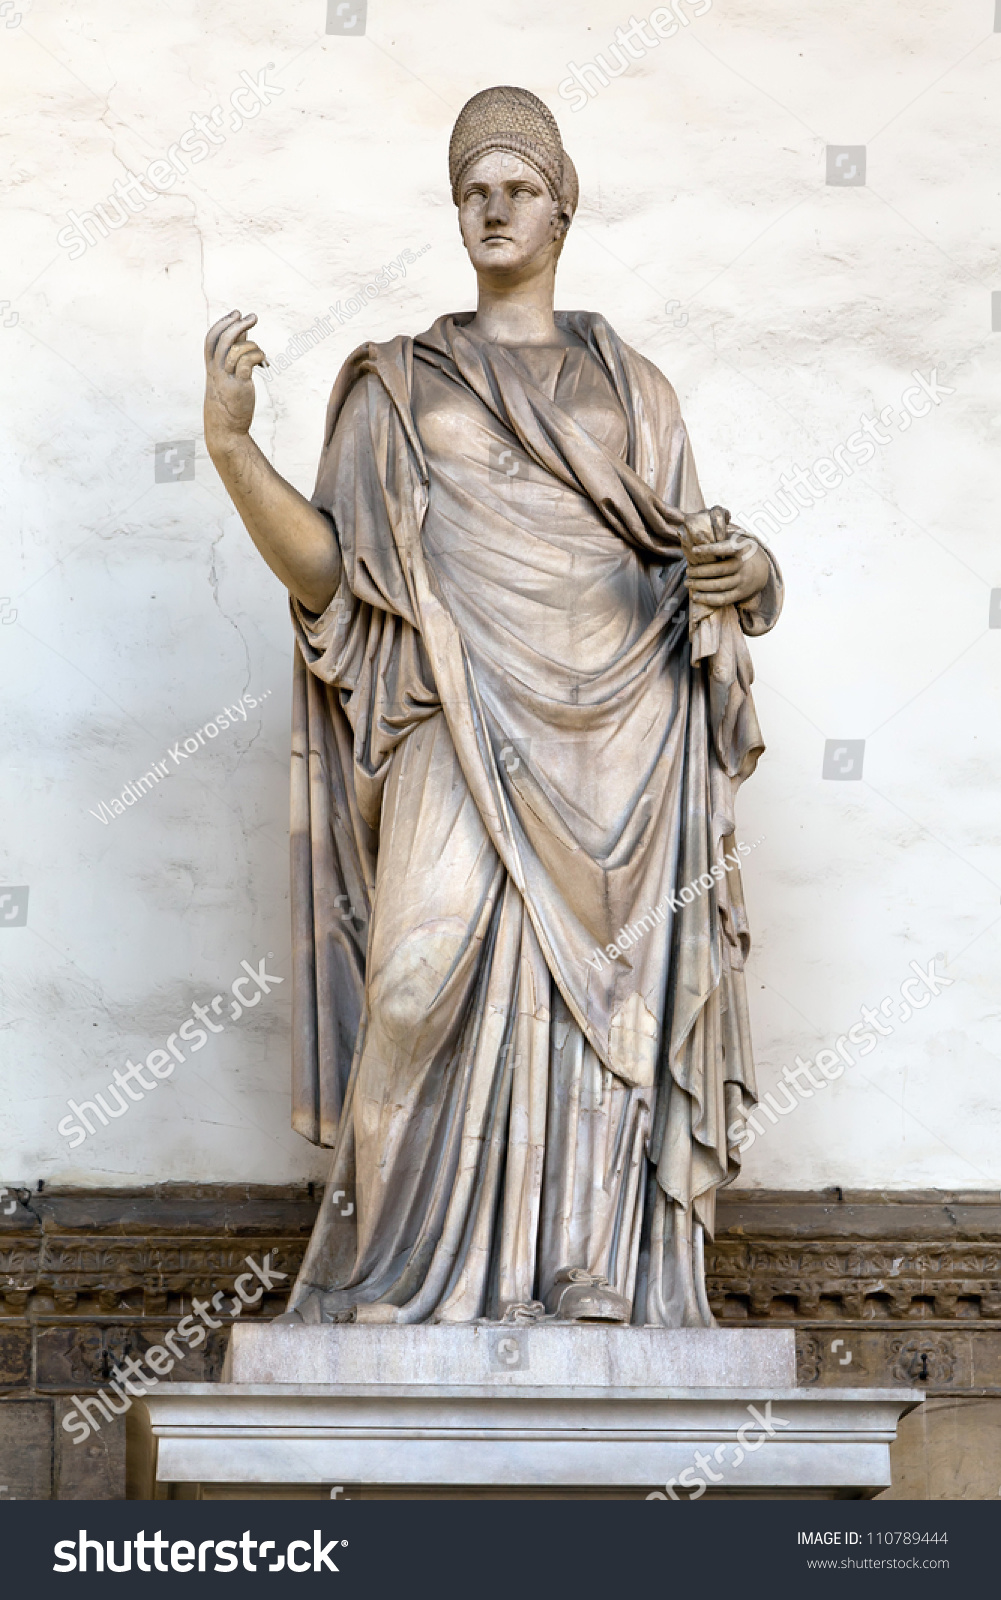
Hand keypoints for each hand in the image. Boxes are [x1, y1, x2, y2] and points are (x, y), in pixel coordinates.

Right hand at [203, 310, 267, 446]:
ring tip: (262, 354)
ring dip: (252, 344)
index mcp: (211, 367)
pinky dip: (258, 357)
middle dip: (238, 324)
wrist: (226, 429)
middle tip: (253, 317)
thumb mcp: (228, 376)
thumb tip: (244, 331)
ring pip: (235, 349)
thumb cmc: (229, 402)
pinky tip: (265, 366)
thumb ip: (235, 353)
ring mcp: (226, 378)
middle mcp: (216, 371)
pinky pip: (247, 362)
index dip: (223, 323)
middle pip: (222, 339)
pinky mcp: (239, 386)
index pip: (211, 338)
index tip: (237, 313)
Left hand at [685, 535, 769, 608]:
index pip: (725, 549)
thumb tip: (697, 533)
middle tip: (687, 571)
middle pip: (718, 570)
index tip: (694, 550)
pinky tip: (695, 596)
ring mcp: (742, 581)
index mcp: (741, 549)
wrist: (763, 569)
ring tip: (687, 583)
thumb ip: (722, 537)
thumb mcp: (737, 540)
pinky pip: (723, 599)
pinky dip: (707, 599)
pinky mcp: (740, 594)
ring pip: (718, 586)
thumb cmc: (742, 552)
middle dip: (699, 572)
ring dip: (700, 585)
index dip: (709, 549)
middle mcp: (743, 566)